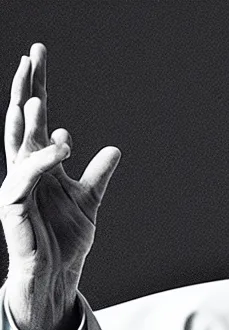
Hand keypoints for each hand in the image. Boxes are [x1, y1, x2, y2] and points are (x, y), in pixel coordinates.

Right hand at [1, 43, 120, 329]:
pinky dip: (41, 162)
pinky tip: (60, 147)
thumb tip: (115, 149)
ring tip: (33, 98)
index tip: (39, 55)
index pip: (38, 118)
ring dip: (25, 122)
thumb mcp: (89, 200)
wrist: (57, 273)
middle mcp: (26, 169)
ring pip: (17, 146)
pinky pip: (24, 179)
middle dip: (26, 88)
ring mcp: (17, 186)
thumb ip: (98, 175)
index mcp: (42, 163)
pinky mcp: (13, 207)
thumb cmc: (65, 238)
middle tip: (32, 56)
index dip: (38, 87)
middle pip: (22, 121)